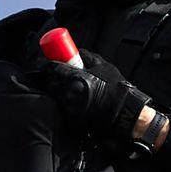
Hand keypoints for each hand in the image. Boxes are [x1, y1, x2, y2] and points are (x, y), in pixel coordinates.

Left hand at [36, 49, 150, 141]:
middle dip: (52, 79)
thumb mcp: (104, 67)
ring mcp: (69, 107)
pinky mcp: (72, 119)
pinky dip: (65, 105)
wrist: (124, 113)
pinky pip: (63, 109)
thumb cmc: (116, 89)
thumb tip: (79, 52)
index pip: (51, 69)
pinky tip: (75, 103)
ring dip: (58, 92)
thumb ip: (89, 57)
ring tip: (70, 90)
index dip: (47, 65)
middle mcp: (69, 93)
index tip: (48, 64)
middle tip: (58, 77)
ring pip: (55, 97)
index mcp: (75, 77)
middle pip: (50, 83)